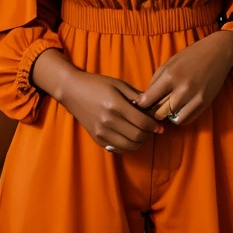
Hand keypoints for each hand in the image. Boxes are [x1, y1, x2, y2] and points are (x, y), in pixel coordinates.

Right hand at [31, 49, 162, 151]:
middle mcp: (109, 121)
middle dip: (149, 135)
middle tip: (152, 130)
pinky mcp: (98, 139)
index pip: (142, 122)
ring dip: (140, 142)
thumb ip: (136, 96)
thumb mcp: (118, 84)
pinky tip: (129, 136)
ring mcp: (102, 132)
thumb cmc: (97, 84)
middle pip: (138, 136)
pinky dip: (128, 145)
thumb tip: (153, 108)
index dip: (154, 126)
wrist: (72, 91)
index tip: (159, 126)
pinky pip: (119, 148)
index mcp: (115, 105)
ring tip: (142, 133)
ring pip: (130, 146)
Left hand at [134, 30, 232, 126]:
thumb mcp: (169, 63)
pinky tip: (177, 110)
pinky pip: (186, 120)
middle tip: (151, 109)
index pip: (149, 98)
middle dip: (153, 112)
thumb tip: (145, 98)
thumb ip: (156, 80)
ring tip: (165, 110)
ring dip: (167, 116)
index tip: (138, 106)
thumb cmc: (190, 56)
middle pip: (159, 111)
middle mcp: (182, 88)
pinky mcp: (204, 104)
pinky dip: (179, 118)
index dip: (141, 104)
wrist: (216, 53)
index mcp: (170, 75)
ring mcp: (194, 98)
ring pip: (172, 119)